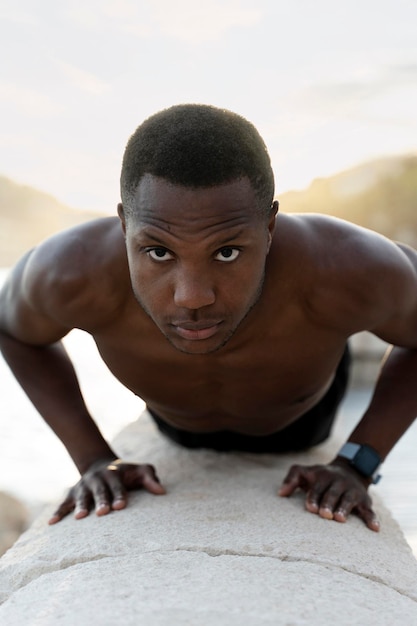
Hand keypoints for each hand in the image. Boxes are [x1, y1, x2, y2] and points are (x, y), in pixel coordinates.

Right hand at [48, 458, 165, 523]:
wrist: (100, 464)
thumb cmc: (126, 473)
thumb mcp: (140, 470)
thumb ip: (150, 479)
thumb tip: (162, 492)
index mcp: (114, 473)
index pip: (118, 486)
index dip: (120, 495)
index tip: (121, 506)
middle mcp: (97, 479)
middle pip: (100, 491)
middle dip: (101, 501)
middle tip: (103, 513)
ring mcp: (83, 486)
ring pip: (82, 496)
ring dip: (81, 506)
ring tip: (80, 517)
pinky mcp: (73, 494)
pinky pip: (64, 503)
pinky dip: (58, 512)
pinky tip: (52, 523)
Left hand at [278, 459, 379, 530]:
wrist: (350, 469)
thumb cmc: (320, 477)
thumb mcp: (305, 472)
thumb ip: (292, 479)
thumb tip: (280, 493)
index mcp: (323, 477)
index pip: (317, 488)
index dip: (314, 497)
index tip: (310, 508)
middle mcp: (338, 483)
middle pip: (333, 493)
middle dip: (328, 503)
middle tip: (324, 515)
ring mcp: (352, 491)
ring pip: (349, 500)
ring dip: (345, 509)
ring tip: (339, 519)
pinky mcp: (364, 500)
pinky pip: (369, 510)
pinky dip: (372, 518)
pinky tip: (374, 528)